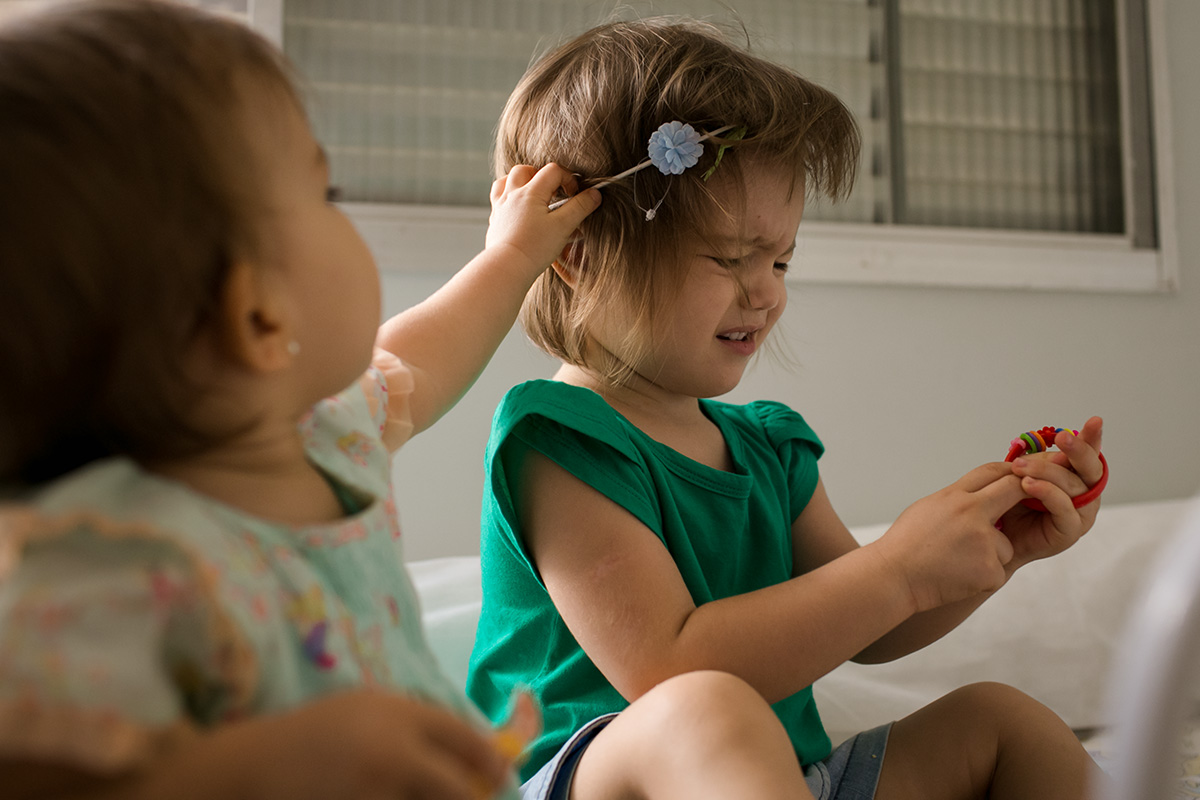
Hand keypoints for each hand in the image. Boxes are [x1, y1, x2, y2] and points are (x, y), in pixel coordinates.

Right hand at [239, 690, 512, 799]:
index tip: (502, 774)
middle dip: (472, 797)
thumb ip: (412, 726)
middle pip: (459, 787)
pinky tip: (380, 796)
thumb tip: (469, 752)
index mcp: (397, 714)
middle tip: (475, 799)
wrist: (248, 769)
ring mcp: (376, 790)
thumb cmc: (309, 736)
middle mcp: (393, 751)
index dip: (491, 759)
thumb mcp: (364, 710)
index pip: (463, 736)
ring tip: (410, 792)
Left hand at [484, 163, 600, 279]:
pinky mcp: (494, 221)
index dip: (568, 178)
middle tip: (552, 190)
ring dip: (519, 182)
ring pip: (505, 181)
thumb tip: (594, 194)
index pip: (552, 171)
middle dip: (540, 175)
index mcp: (531, 192)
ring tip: (531, 193)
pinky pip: (498, 201)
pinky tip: (517, 210)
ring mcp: (500, 207)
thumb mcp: (563, 226)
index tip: (575, 194)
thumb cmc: (534, 248)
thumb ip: (580, 208)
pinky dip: (508, 199)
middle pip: (524, 170)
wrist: (506, 268)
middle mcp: (512, 195)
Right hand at [874, 462, 1027, 611]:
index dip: (1008, 471)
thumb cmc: (906, 543)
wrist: (894, 577)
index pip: (989, 472)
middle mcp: (972, 514)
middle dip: (1024, 495)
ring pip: (1005, 545)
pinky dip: (983, 577)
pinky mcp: (990, 570)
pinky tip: (959, 578)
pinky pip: (999, 570)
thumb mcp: (928, 508)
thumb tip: (978, 494)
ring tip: (957, 562)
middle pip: (1013, 492)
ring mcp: (983, 542)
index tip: (1018, 474)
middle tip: (1027, 501)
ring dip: (991, 555)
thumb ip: (956, 500)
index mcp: (954, 496)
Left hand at [999, 416, 1104, 567]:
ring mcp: (1080, 513)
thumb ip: (1036, 463)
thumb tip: (1050, 452)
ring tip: (1020, 467)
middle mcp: (1084, 494)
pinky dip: (1047, 493)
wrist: (991, 537)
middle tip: (1063, 438)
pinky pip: (1064, 508)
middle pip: (1090, 468)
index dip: (1092, 438)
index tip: (1095, 421)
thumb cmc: (1007, 504)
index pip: (1088, 455)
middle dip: (1077, 450)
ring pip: (1074, 486)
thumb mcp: (1019, 475)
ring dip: (1047, 472)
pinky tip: (1029, 484)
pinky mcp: (1070, 531)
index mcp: (1075, 477)